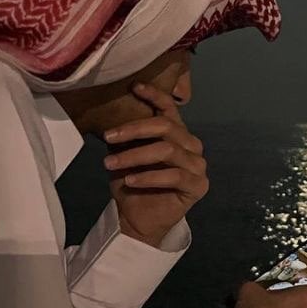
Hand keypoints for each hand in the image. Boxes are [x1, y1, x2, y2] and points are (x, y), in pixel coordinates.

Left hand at [103, 83, 208, 246]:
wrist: (138, 219)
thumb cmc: (132, 184)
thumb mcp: (124, 154)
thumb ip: (126, 136)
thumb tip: (110, 113)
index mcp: (177, 134)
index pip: (170, 110)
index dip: (155, 95)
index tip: (134, 87)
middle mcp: (191, 145)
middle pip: (166, 127)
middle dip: (135, 129)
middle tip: (108, 136)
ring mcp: (198, 165)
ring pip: (167, 151)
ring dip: (135, 156)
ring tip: (109, 164)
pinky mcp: (198, 186)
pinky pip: (174, 176)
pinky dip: (149, 177)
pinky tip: (130, 181)